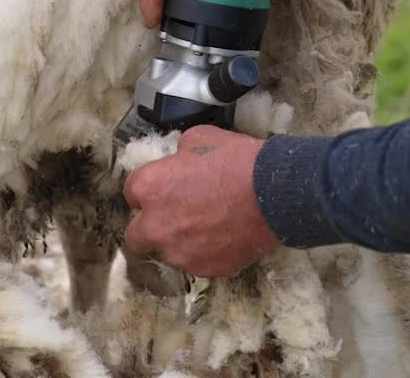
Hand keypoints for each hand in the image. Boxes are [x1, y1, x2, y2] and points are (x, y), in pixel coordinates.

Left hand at [123, 126, 280, 277]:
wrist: (277, 194)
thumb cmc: (238, 161)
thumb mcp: (200, 139)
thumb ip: (178, 156)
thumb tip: (178, 164)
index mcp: (149, 188)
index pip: (132, 193)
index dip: (151, 189)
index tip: (167, 188)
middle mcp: (155, 225)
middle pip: (137, 235)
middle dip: (152, 225)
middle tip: (176, 215)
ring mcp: (179, 253)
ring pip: (166, 252)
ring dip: (178, 242)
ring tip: (206, 228)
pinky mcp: (203, 270)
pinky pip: (195, 263)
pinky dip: (204, 254)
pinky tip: (223, 239)